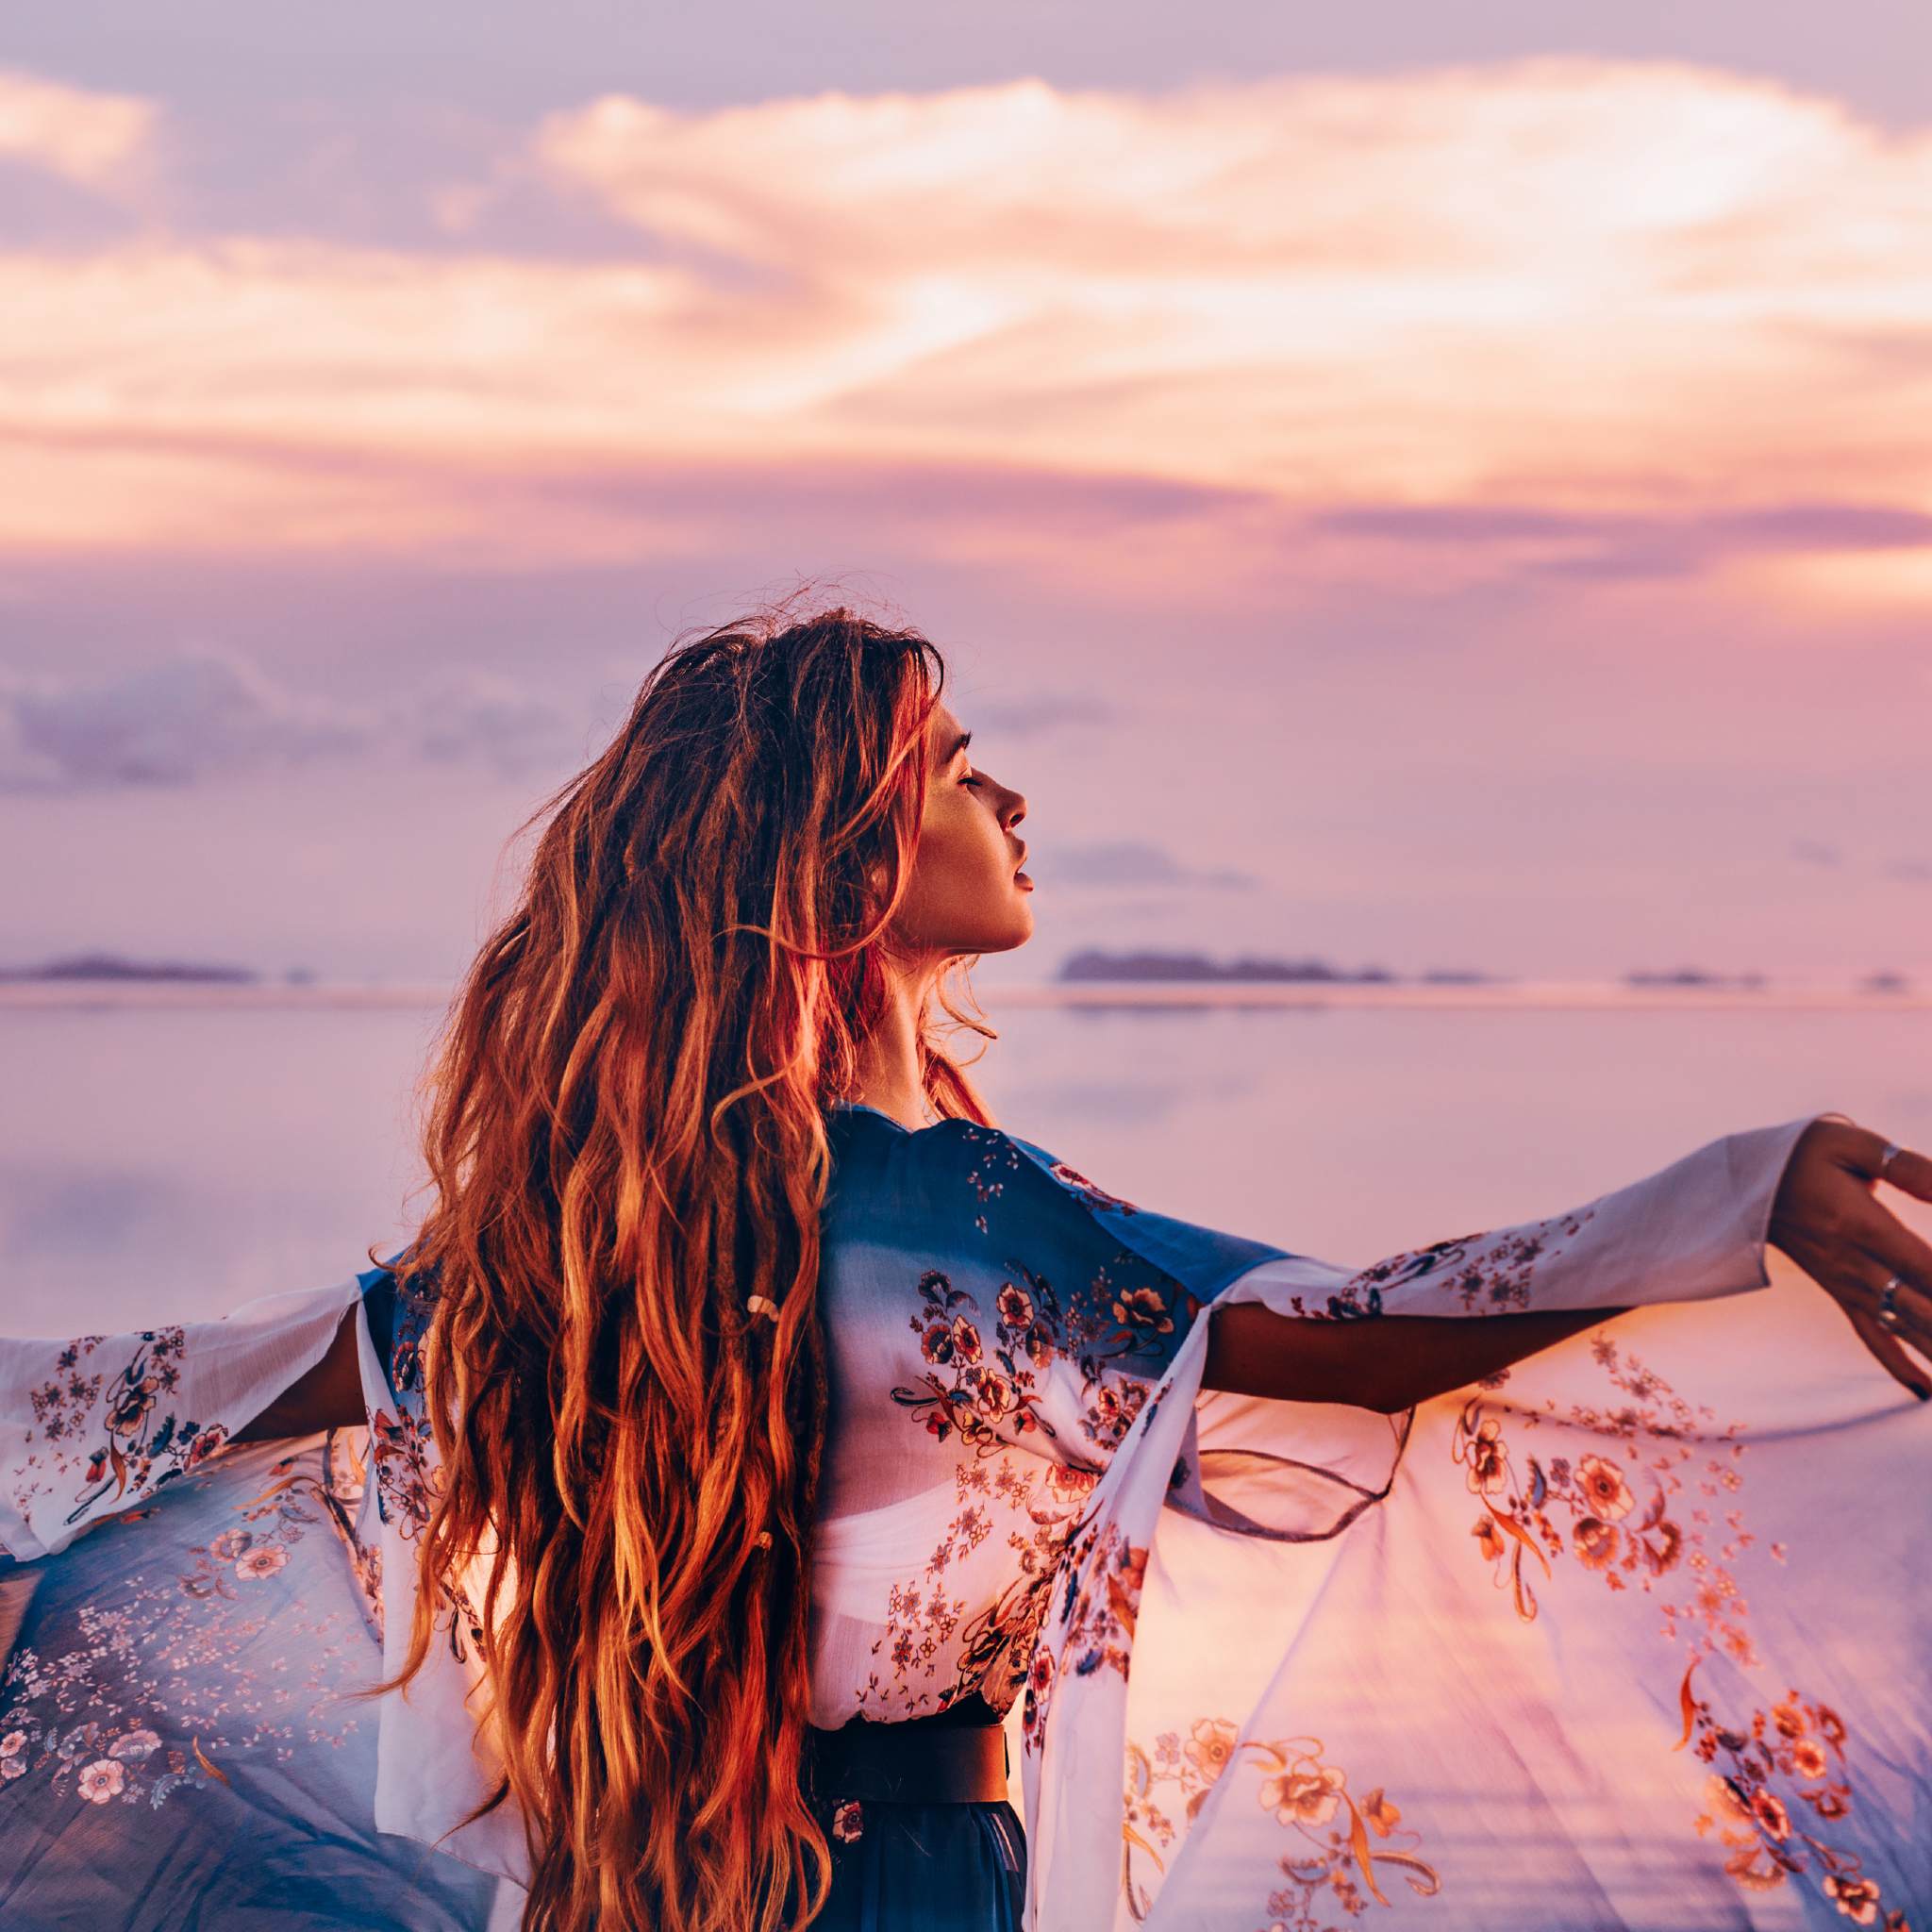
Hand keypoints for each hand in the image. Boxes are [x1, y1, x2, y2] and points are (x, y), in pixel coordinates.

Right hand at [1767, 1116, 1931, 1399]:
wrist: (1744, 1184)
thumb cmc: (1803, 1155)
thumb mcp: (1851, 1145)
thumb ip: (1907, 1169)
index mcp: (1860, 1225)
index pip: (1924, 1266)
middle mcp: (1854, 1264)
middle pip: (1921, 1308)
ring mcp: (1847, 1284)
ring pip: (1906, 1329)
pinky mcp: (1841, 1294)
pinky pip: (1874, 1338)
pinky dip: (1902, 1367)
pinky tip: (1928, 1390)